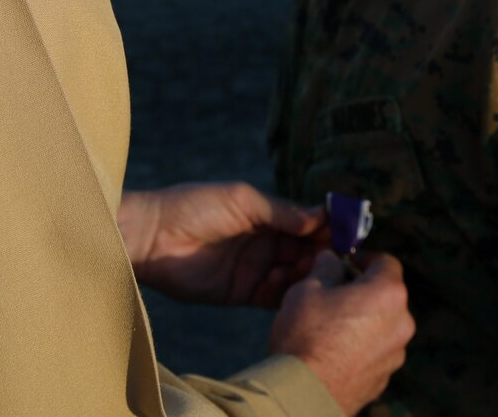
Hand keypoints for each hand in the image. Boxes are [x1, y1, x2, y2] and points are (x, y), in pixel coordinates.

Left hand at [118, 183, 325, 307]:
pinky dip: (284, 293)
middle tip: (335, 259)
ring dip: (305, 275)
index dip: (326, 229)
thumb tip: (320, 217)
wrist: (151, 237)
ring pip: (293, 276)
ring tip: (310, 273)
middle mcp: (265, 243)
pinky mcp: (241, 293)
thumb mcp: (243, 200)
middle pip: (304, 252)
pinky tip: (285, 285)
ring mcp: (254, 269)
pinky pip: (272, 297)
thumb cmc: (194, 206)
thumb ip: (281, 211)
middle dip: (321, 255)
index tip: (346, 234)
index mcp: (266, 215)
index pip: (305, 224)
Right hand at [270, 251, 413, 415]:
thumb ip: (326, 267)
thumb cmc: (307, 335)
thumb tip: (332, 259)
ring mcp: (395, 355)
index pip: (387, 262)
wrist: (304, 395)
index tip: (345, 264)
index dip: (364, 259)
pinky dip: (360, 348)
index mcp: (389, 294)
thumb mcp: (308, 288)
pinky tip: (333, 354)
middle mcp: (402, 324)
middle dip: (362, 292)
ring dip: (362, 322)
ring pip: (382, 326)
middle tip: (332, 296)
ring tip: (329, 329)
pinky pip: (375, 353)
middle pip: (386, 296)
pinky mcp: (384, 380)